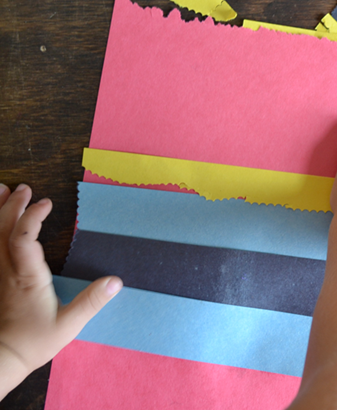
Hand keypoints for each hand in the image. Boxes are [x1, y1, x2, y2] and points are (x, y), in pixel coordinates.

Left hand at [0, 184, 121, 397]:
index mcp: (27, 277)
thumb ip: (92, 301)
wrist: (4, 357)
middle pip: (3, 230)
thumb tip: (116, 280)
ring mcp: (0, 273)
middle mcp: (9, 270)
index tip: (47, 202)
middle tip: (25, 188)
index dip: (31, 217)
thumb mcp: (69, 324)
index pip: (22, 239)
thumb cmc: (36, 341)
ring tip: (2, 190)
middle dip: (13, 206)